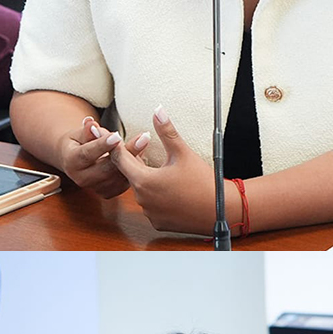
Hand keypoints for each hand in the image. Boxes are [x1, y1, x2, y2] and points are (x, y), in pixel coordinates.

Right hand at [57, 116, 149, 199]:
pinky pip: (124, 182)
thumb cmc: (77, 143)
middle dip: (127, 153)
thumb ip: (86, 131)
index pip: (87, 154)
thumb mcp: (77, 134)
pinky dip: (134, 169)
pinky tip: (142, 155)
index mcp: (71, 163)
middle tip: (144, 138)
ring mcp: (95, 188)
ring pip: (118, 176)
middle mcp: (82, 179)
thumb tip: (91, 124)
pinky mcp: (107, 192)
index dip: (102, 145)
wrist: (74, 161)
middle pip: (107, 167)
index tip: (117, 137)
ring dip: (134, 160)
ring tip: (145, 141)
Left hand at [109, 107, 231, 234]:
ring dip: (146, 180)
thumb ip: (167, 131)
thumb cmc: (203, 181)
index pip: (120, 159)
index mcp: (143, 180)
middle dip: (135, 163)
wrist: (221, 210)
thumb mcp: (183, 153)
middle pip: (131, 175)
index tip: (111, 137)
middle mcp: (142, 199)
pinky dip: (156, 196)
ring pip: (141, 191)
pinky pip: (151, 205)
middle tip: (142, 151)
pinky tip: (168, 190)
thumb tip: (158, 110)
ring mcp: (149, 213)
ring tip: (158, 170)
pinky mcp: (158, 223)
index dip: (115, 147)